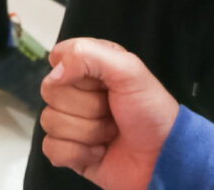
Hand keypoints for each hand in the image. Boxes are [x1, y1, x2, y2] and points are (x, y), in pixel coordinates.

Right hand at [40, 39, 179, 189]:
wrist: (163, 159)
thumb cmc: (152, 113)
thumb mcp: (129, 70)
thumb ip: (88, 55)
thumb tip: (54, 72)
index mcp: (91, 66)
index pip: (58, 59)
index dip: (77, 73)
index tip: (102, 83)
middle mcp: (78, 92)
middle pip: (52, 92)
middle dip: (87, 107)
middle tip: (111, 112)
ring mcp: (72, 123)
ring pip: (50, 121)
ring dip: (87, 132)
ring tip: (110, 133)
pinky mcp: (70, 151)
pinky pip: (51, 148)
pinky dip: (78, 153)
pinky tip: (99, 152)